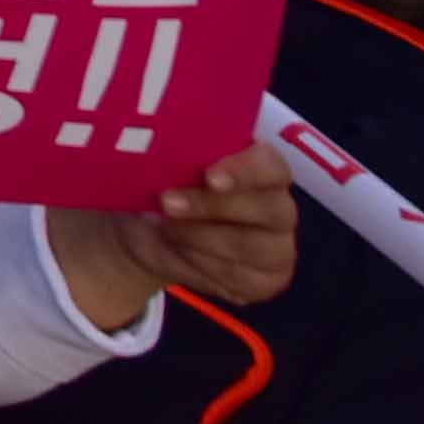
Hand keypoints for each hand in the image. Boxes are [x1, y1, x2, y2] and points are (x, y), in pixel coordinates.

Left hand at [45, 143, 302, 325]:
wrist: (145, 230)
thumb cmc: (161, 181)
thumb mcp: (161, 161)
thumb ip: (173, 152)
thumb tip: (153, 143)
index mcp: (263, 166)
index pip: (272, 165)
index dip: (245, 171)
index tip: (209, 176)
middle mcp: (278, 205)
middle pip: (269, 209)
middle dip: (212, 206)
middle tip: (167, 202)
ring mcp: (277, 246)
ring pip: (250, 246)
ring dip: (199, 237)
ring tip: (163, 226)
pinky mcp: (265, 281)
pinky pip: (240, 278)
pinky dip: (201, 264)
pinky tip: (177, 250)